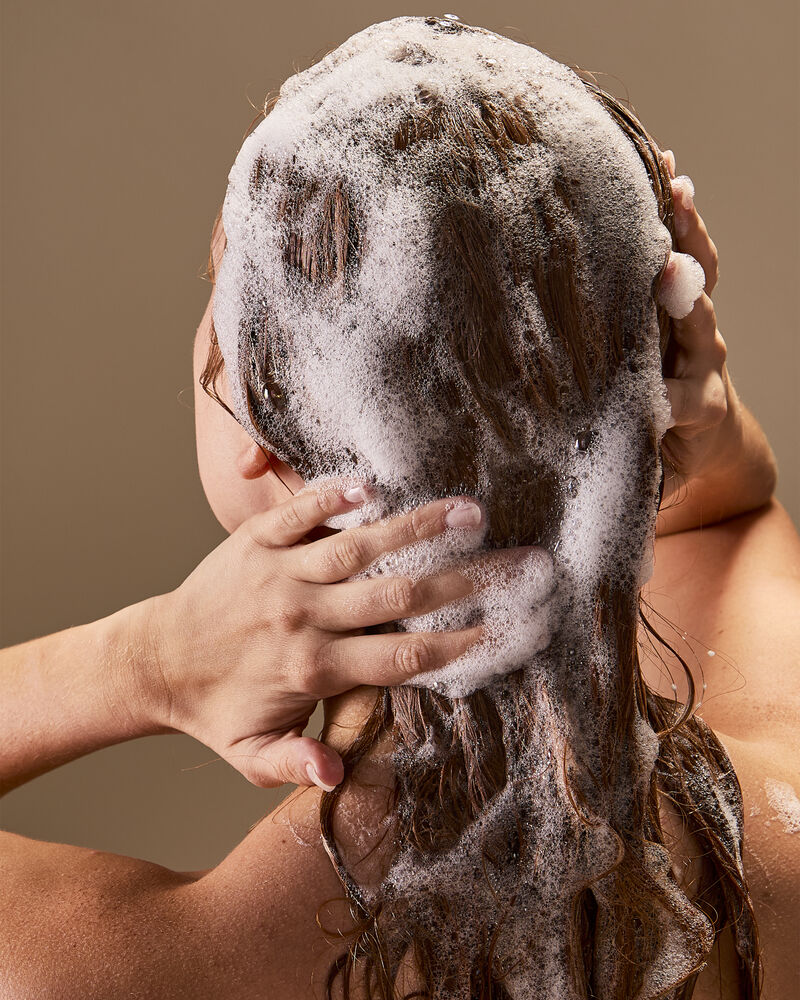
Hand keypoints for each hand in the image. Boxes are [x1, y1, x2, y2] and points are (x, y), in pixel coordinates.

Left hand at [144, 483, 481, 790]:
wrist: (154, 661)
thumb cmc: (214, 712)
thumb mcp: (251, 757)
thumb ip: (296, 764)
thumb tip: (335, 775)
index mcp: (313, 670)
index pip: (404, 655)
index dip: (462, 642)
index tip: (507, 627)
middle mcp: (303, 617)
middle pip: (398, 595)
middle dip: (466, 579)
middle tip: (517, 563)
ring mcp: (280, 573)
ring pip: (360, 546)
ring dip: (418, 527)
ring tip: (469, 511)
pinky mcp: (255, 541)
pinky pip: (301, 512)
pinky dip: (336, 494)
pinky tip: (375, 481)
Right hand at [658, 149, 736, 498]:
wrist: (705, 444)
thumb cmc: (662, 466)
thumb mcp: (645, 488)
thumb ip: (625, 489)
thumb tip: (578, 511)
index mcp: (691, 410)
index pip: (681, 398)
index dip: (669, 390)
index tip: (655, 388)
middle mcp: (702, 362)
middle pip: (697, 322)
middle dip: (681, 293)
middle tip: (665, 266)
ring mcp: (698, 328)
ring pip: (700, 277)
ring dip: (686, 235)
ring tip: (670, 187)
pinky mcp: (691, 303)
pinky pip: (694, 256)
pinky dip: (681, 217)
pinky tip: (665, 174)